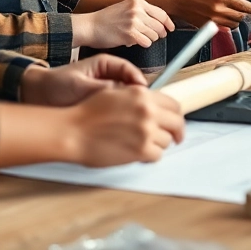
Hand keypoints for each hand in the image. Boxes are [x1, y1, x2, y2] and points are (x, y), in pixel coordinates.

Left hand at [19, 54, 146, 106]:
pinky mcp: (101, 101)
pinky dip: (119, 112)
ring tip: (130, 116)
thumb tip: (124, 94)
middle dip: (135, 95)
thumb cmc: (56, 86)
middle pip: (130, 83)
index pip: (128, 69)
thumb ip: (102, 89)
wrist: (38, 95)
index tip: (142, 93)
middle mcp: (107, 74)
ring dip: (127, 105)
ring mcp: (105, 88)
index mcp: (104, 63)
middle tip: (139, 108)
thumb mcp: (79, 86)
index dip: (137, 81)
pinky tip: (119, 121)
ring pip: (124, 95)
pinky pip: (116, 106)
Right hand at [63, 86, 184, 165]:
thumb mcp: (116, 94)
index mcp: (142, 94)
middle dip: (176, 132)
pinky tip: (138, 154)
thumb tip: (154, 106)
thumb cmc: (88, 114)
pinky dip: (149, 156)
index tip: (174, 122)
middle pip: (177, 123)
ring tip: (143, 145)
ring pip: (167, 141)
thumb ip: (139, 98)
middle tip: (174, 138)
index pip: (174, 105)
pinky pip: (157, 155)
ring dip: (158, 144)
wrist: (73, 131)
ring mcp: (146, 131)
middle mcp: (148, 110)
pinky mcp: (141, 150)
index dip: (176, 115)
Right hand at [73, 0, 174, 48]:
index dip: (168, 22)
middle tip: (152, 37)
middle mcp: (138, 10)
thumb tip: (158, 23)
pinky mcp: (130, 34)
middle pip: (160, 26)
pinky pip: (147, 42)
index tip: (170, 28)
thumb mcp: (125, 8)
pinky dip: (142, 44)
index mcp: (138, 2)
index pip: (161, 13)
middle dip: (158, 33)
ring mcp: (134, 21)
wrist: (89, 26)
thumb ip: (141, 12)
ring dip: (148, 39)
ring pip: (154, 35)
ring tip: (136, 37)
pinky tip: (132, 41)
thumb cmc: (105, 20)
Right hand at [171, 0, 250, 27]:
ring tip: (231, 13)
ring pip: (234, 24)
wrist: (181, 4)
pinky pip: (226, 28)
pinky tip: (225, 18)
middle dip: (244, 14)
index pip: (242, 5)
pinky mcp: (209, 27)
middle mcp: (218, 10)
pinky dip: (229, 24)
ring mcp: (213, 20)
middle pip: (240, 16)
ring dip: (237, 19)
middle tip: (242, 10)